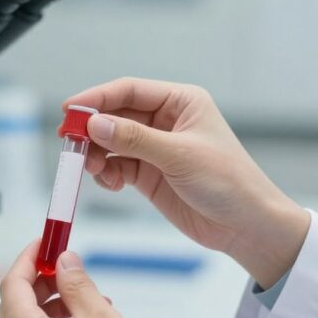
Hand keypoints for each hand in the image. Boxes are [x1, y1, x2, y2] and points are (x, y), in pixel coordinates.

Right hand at [62, 77, 309, 287]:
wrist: (247, 226)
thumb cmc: (230, 182)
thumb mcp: (180, 155)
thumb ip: (135, 138)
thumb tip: (95, 123)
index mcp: (181, 101)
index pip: (130, 90)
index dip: (97, 98)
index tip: (70, 109)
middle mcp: (166, 120)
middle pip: (115, 115)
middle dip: (92, 129)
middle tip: (71, 143)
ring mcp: (156, 148)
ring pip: (111, 142)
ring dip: (97, 154)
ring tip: (95, 169)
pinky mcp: (150, 174)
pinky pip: (117, 166)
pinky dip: (107, 173)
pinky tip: (111, 183)